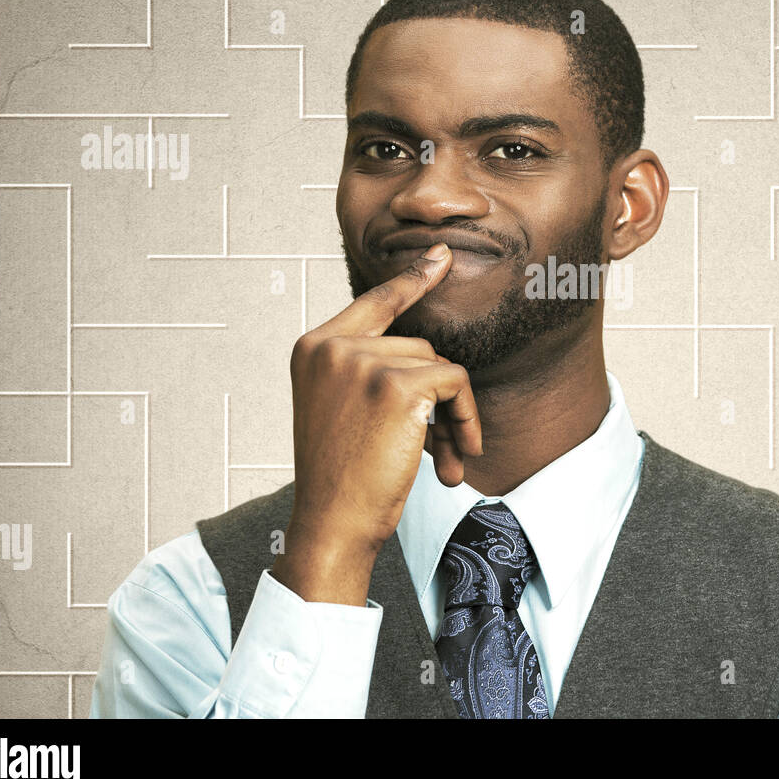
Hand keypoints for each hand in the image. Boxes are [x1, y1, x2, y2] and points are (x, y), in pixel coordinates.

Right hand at [270, 242, 481, 604]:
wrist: (331, 524)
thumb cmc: (342, 477)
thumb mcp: (341, 408)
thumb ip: (369, 369)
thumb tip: (431, 353)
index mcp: (313, 349)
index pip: (373, 302)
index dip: (411, 279)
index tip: (441, 254)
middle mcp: (331, 347)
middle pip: (419, 345)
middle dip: (439, 397)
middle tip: (443, 447)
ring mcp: (362, 363)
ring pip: (441, 365)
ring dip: (454, 414)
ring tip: (447, 459)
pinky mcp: (396, 386)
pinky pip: (455, 383)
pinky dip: (466, 418)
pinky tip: (455, 457)